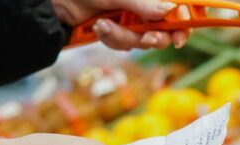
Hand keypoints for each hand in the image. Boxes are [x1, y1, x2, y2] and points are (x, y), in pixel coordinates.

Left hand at [52, 0, 191, 49]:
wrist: (54, 3)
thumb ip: (143, 3)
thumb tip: (170, 10)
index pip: (180, 7)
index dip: (185, 21)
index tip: (179, 34)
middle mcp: (145, 6)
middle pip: (167, 30)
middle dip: (155, 37)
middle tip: (147, 39)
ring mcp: (133, 19)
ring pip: (144, 41)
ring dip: (124, 37)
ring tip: (105, 25)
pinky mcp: (120, 32)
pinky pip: (126, 45)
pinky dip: (113, 39)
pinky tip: (100, 28)